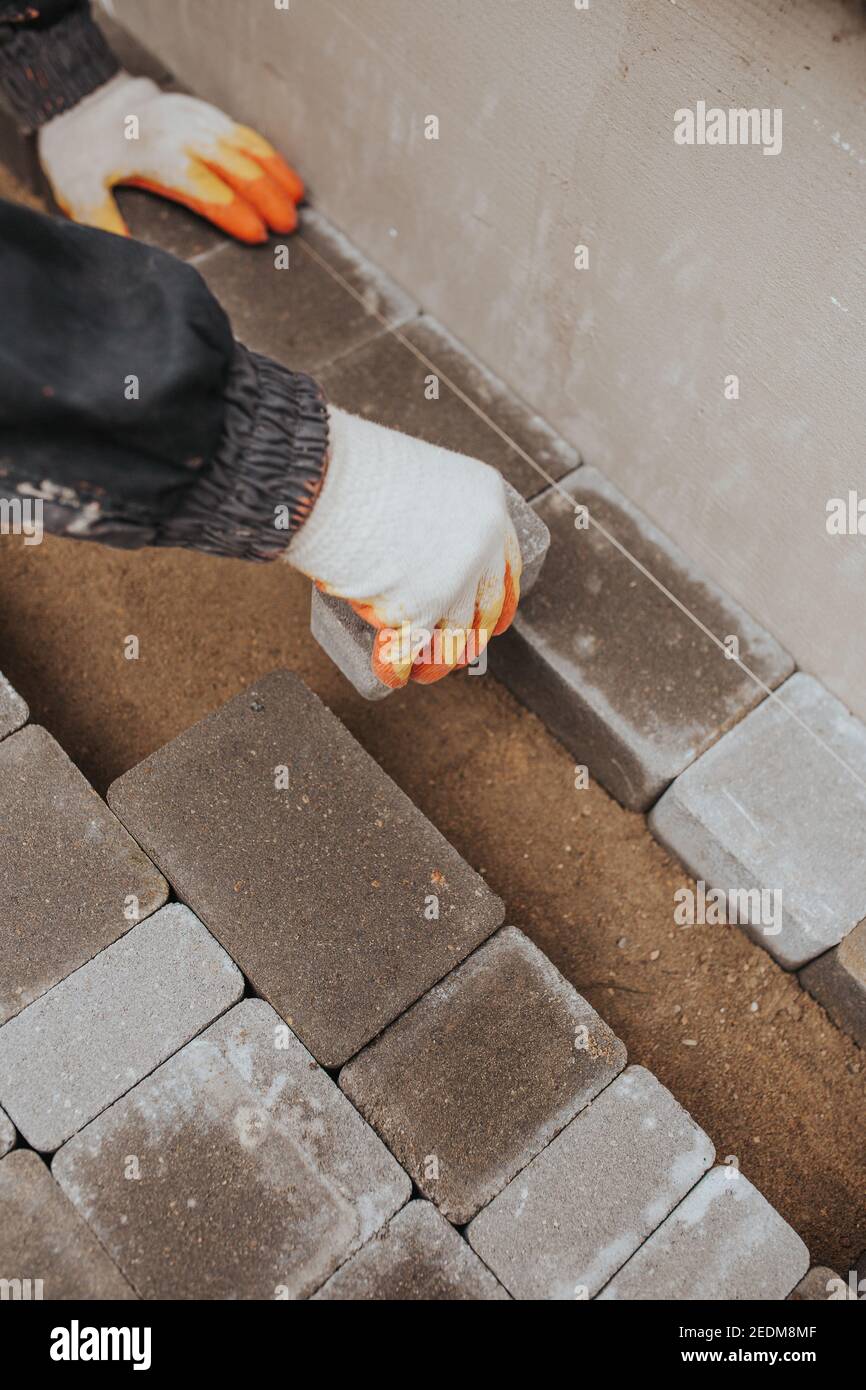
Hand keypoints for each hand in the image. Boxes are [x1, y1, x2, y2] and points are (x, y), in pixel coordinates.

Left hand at [38, 73, 302, 242]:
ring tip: (298, 200)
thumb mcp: (76, 190)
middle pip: (233, 165)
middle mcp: (180, 133)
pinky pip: (240, 130)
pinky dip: (266, 152)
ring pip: (243, 144)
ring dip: (274, 172)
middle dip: (266, 196)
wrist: (80, 99)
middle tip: (288, 227)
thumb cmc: (81, 152)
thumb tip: (127, 258)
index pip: (202, 186)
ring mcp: (193, 117)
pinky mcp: (200, 111)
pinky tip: (282, 173)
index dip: (232, 211)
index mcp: (154, 155)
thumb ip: (101, 222)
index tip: (257, 235)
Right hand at [288, 408, 521, 687]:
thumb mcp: (415, 480)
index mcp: (486, 503)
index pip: (508, 565)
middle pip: (485, 608)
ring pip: (453, 636)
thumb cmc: (353, 470)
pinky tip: (391, 673)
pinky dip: (397, 667)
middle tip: (450, 652)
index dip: (500, 600)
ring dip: (434, 661)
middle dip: (466, 638)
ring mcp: (453, 578)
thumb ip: (428, 520)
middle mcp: (481, 543)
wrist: (326, 477)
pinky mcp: (421, 608)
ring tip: (417, 669)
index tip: (494, 621)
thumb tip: (416, 560)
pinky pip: (412, 648)